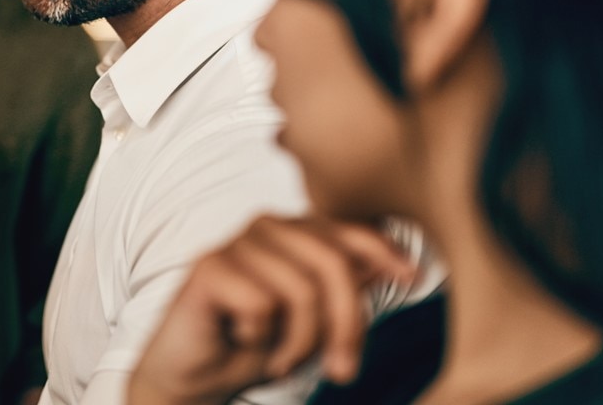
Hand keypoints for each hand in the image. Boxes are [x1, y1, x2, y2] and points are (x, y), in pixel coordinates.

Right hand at [128, 215, 415, 404]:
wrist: (191, 375)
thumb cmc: (251, 345)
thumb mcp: (310, 321)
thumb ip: (343, 288)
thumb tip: (391, 263)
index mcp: (291, 232)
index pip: (346, 232)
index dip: (383, 251)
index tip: (411, 275)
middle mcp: (264, 227)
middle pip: (332, 265)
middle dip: (345, 325)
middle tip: (340, 370)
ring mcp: (234, 243)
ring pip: (300, 291)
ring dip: (298, 342)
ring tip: (278, 357)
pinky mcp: (209, 267)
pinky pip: (262, 305)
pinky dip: (260, 337)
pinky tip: (241, 339)